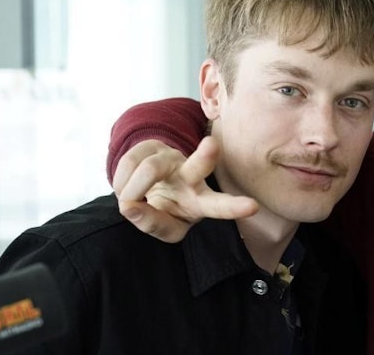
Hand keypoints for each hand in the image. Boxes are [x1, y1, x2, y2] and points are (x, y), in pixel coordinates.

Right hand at [112, 137, 258, 241]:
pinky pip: (129, 163)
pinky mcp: (152, 146)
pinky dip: (120, 182)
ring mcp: (172, 158)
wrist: (152, 186)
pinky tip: (125, 187)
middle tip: (211, 145)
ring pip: (150, 169)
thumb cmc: (166, 211)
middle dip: (205, 156)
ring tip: (128, 201)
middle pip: (199, 165)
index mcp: (203, 202)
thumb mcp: (166, 228)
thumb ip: (153, 223)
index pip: (219, 205)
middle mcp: (193, 176)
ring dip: (130, 191)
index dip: (234, 207)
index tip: (253, 207)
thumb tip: (129, 207)